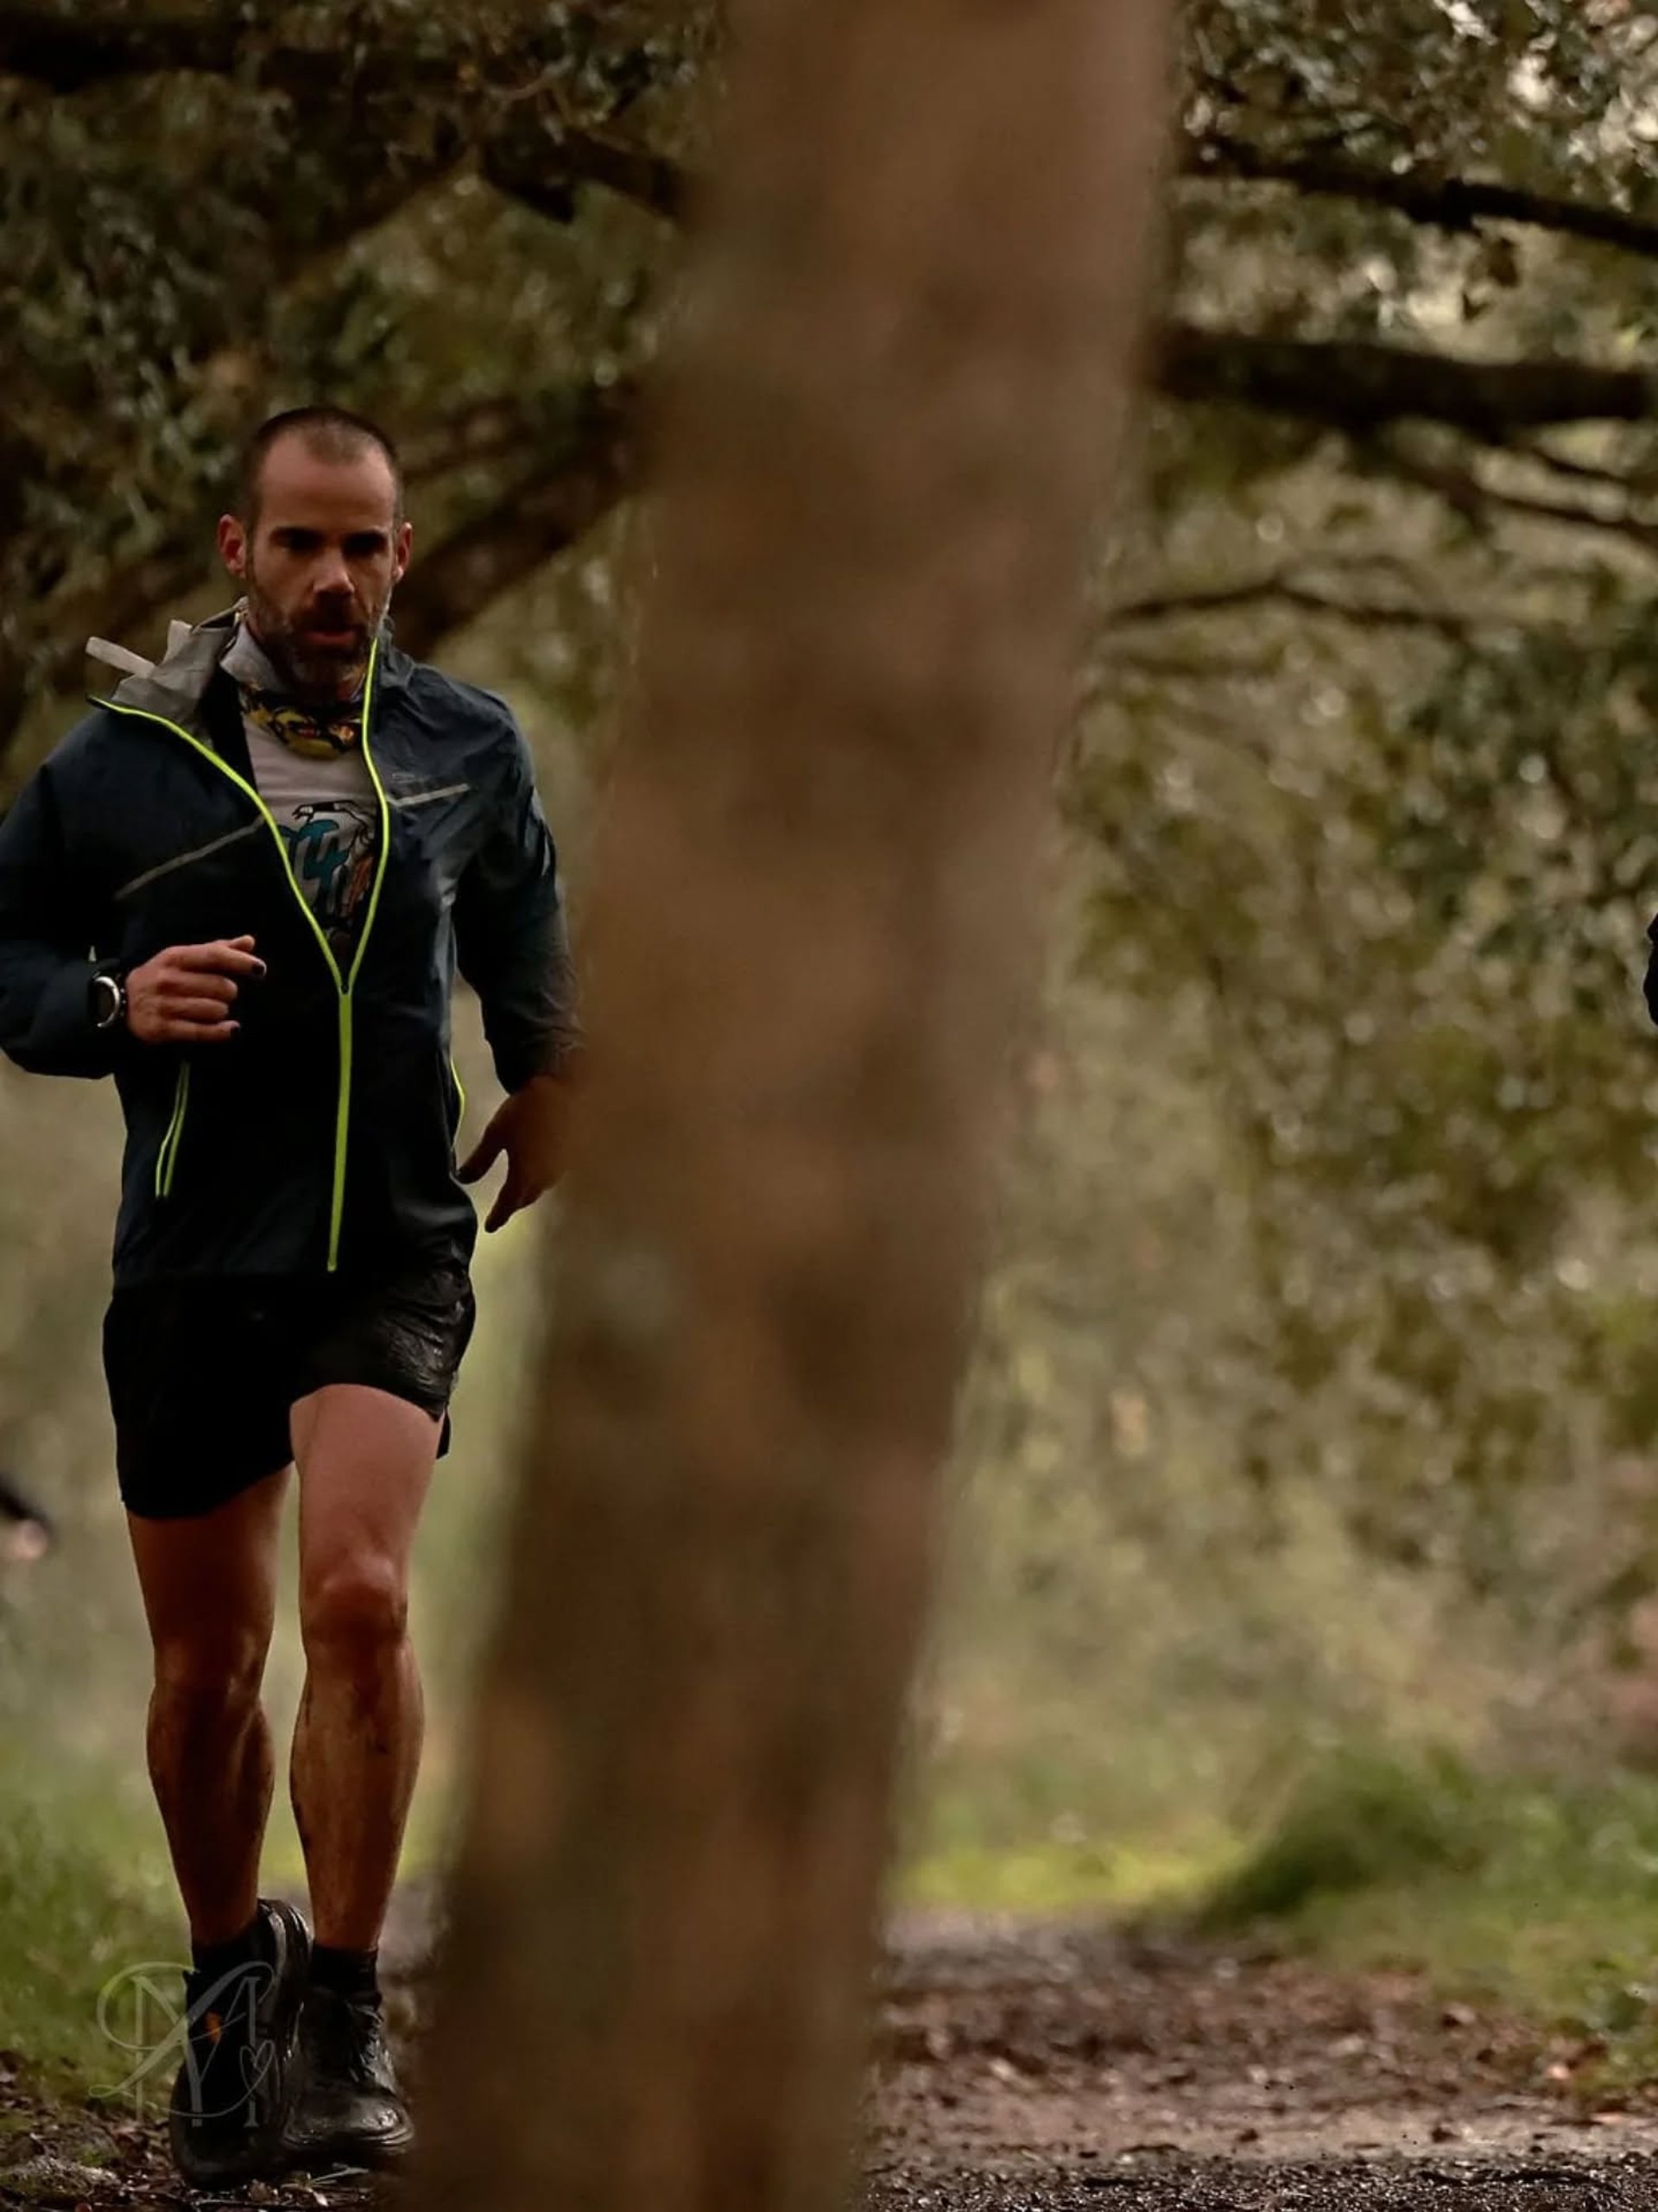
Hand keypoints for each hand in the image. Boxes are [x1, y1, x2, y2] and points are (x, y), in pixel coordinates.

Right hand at [124, 935, 263, 1045]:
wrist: (121, 1002)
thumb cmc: (163, 977)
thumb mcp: (184, 958)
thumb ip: (217, 949)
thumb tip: (249, 942)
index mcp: (175, 957)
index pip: (214, 956)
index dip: (240, 962)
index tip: (260, 969)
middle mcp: (168, 979)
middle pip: (220, 986)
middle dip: (230, 991)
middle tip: (224, 993)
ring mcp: (164, 1005)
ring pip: (215, 1010)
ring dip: (222, 1011)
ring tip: (215, 1009)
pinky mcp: (163, 1028)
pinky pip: (202, 1032)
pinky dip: (222, 1032)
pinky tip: (231, 1029)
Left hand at [457, 1072, 573, 1231]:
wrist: (562, 1089)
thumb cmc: (525, 1111)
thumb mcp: (495, 1134)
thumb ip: (479, 1160)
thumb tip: (462, 1179)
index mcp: (524, 1176)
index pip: (508, 1204)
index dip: (498, 1216)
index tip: (490, 1227)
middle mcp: (544, 1179)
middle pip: (526, 1199)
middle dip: (513, 1206)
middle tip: (502, 1210)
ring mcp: (560, 1169)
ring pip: (540, 1189)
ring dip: (527, 1193)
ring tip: (517, 1192)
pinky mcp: (569, 1158)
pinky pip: (551, 1177)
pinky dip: (539, 1180)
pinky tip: (537, 1172)